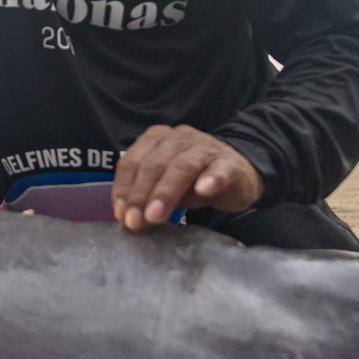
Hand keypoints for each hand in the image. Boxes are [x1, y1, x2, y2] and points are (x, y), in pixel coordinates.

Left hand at [111, 125, 262, 231]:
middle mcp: (179, 137)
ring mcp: (206, 147)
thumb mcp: (164, 188)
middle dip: (141, 194)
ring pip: (183, 166)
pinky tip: (204, 190)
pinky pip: (220, 169)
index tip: (121, 214)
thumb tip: (128, 219)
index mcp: (157, 139)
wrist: (237, 175)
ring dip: (166, 192)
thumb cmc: (193, 180)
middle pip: (155, 164)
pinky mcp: (229, 163)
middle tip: (135, 221)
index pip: (133, 161)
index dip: (124, 188)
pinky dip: (211, 179)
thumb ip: (145, 199)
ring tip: (156, 215)